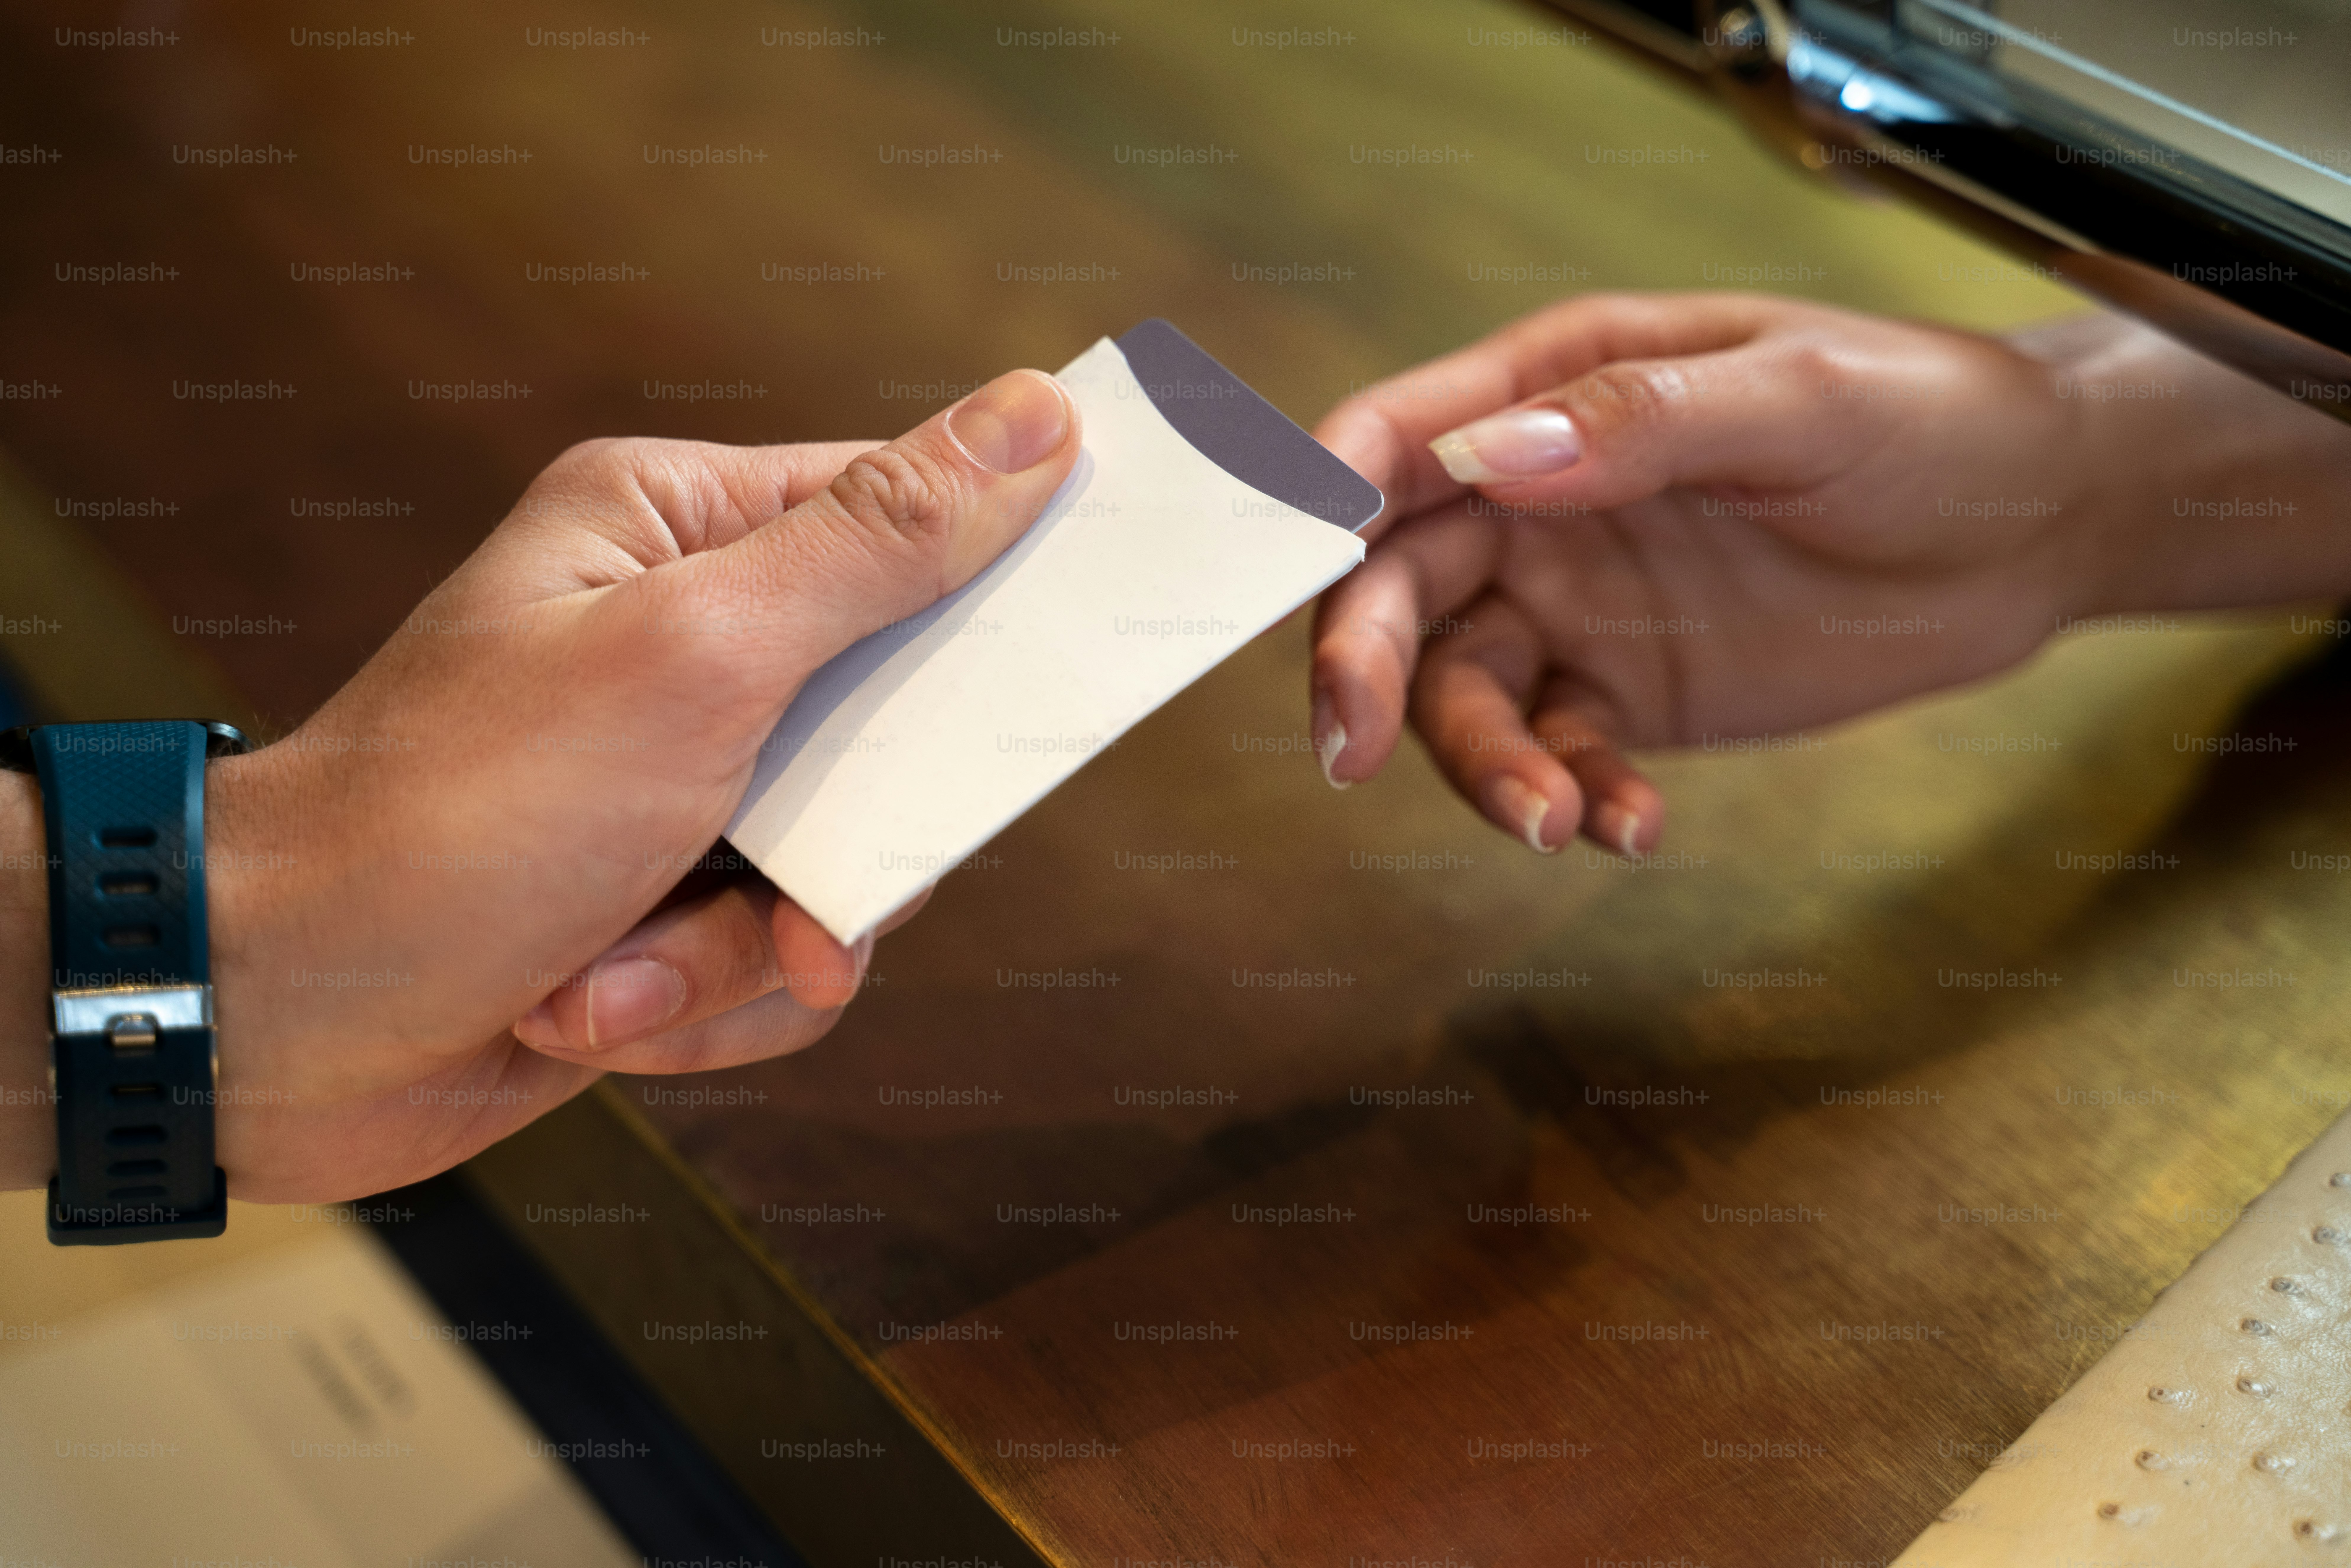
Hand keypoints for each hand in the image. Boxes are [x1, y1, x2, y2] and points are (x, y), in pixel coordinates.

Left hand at [1, 368, 1078, 1201]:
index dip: (1006, 586)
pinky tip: (588, 1010)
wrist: (280, 1017)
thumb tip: (1036, 417)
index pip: (911, 520)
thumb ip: (880, 544)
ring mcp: (682, 783)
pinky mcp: (670, 904)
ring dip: (742, 951)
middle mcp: (688, 647)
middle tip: (798, 893)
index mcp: (683, 536)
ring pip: (850, 871)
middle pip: (904, 724)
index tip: (1088, 643)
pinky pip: (781, 964)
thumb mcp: (699, 654)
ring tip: (611, 970)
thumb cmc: (464, 812)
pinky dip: (695, 1007)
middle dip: (846, 848)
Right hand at [1307, 292, 2350, 852]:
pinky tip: (1632, 829)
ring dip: (1478, 762)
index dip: (1321, 499)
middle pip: (1397, 583)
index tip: (1293, 572)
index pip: (1398, 437)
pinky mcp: (1623, 689)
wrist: (2036, 527)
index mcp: (1556, 386)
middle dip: (1361, 663)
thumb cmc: (1931, 422)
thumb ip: (1643, 418)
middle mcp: (1538, 497)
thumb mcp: (1803, 397)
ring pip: (1460, 688)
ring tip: (1549, 822)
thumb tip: (1498, 457)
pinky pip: (1557, 750)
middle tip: (1350, 745)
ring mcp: (1573, 600)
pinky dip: (1574, 796)